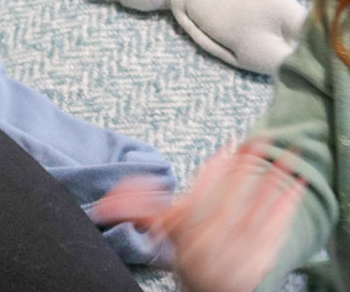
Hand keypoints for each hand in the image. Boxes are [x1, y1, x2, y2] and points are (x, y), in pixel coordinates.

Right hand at [92, 141, 305, 291]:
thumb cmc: (188, 251)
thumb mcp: (161, 229)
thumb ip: (133, 208)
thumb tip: (100, 204)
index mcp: (186, 234)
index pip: (200, 197)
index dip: (215, 171)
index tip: (228, 146)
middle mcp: (213, 244)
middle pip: (232, 201)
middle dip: (247, 168)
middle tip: (260, 138)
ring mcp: (242, 252)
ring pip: (258, 212)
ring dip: (273, 181)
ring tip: (285, 154)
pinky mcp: (265, 258)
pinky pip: (276, 230)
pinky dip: (287, 206)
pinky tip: (295, 185)